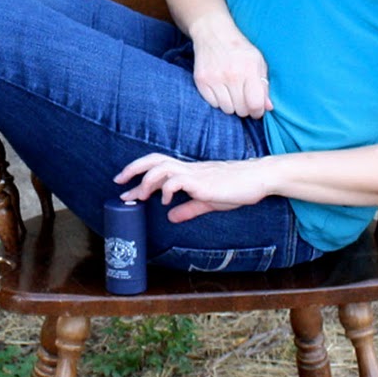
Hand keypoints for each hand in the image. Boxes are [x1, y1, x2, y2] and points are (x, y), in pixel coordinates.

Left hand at [114, 154, 270, 222]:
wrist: (258, 178)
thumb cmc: (237, 188)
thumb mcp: (209, 201)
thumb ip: (189, 208)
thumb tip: (171, 217)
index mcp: (188, 172)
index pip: (158, 167)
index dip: (138, 176)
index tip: (125, 188)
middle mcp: (188, 169)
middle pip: (154, 160)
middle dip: (133, 169)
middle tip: (119, 182)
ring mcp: (195, 174)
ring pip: (161, 167)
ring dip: (146, 181)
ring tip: (139, 196)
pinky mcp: (203, 182)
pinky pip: (179, 180)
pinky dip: (168, 188)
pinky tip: (166, 200)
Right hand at [188, 22, 272, 118]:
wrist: (213, 34)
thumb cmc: (240, 49)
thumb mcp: (258, 62)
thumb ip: (264, 85)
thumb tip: (268, 107)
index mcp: (249, 69)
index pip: (255, 103)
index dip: (257, 111)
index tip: (256, 110)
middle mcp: (232, 75)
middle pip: (241, 110)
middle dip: (245, 108)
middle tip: (244, 99)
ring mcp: (215, 78)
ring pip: (227, 109)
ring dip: (231, 105)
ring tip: (232, 93)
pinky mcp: (201, 80)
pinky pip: (213, 104)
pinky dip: (218, 101)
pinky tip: (221, 90)